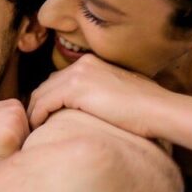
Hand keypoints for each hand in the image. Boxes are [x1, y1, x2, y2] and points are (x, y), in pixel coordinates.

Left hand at [27, 54, 171, 136]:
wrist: (158, 110)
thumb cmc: (147, 109)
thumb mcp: (121, 93)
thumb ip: (104, 94)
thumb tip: (98, 110)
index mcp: (93, 63)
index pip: (61, 79)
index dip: (51, 97)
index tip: (47, 115)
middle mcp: (82, 64)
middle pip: (48, 84)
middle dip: (39, 103)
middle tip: (36, 123)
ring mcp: (78, 74)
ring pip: (41, 93)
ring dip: (35, 111)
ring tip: (34, 129)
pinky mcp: (75, 89)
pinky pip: (43, 103)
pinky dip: (36, 116)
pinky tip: (37, 129)